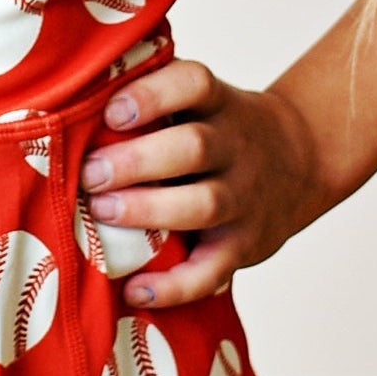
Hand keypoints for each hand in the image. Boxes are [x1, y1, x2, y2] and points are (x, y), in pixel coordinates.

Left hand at [77, 59, 330, 305]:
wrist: (302, 161)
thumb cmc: (223, 130)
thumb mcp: (206, 100)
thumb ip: (156, 96)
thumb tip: (74, 98)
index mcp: (220, 104)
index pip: (195, 84)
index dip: (153, 95)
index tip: (113, 112)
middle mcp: (236, 148)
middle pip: (195, 148)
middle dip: (137, 161)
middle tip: (90, 174)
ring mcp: (244, 199)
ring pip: (205, 205)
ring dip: (149, 211)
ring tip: (102, 213)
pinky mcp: (244, 246)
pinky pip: (213, 271)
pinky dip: (174, 287)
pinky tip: (134, 291)